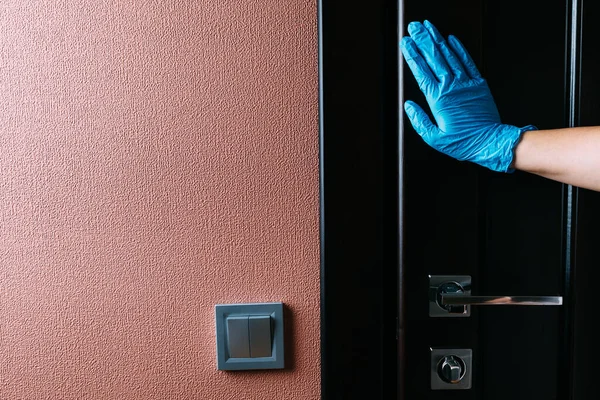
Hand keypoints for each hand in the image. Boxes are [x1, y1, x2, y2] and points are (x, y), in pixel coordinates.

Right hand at [400, 20, 535, 171]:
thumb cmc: (463, 142)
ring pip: (449, 55)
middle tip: (414, 27)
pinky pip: (467, 61)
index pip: (421, 71)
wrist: (490, 142)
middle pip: (434, 57)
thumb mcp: (433, 138)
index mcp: (438, 99)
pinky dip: (459, 49)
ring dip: (437, 39)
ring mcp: (465, 83)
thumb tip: (408, 106)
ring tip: (429, 27)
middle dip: (422, 40)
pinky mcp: (478, 84)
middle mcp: (451, 87)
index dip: (412, 54)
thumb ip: (419, 120)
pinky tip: (452, 39)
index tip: (406, 43)